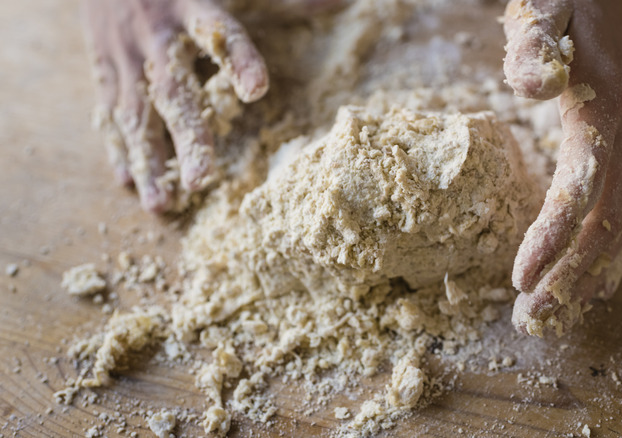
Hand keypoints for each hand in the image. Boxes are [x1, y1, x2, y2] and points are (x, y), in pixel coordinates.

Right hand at [82, 0, 267, 211]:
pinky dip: (118, 146)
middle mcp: (156, 33)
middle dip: (186, 137)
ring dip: (147, 161)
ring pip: (134, 112)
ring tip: (160, 205)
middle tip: (200, 181)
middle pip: (172, 90)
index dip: (239, 60)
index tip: (258, 90)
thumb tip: (342, 4)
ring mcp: (124, 52)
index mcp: (192, 5)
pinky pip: (108, 111)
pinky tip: (130, 181)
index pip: (220, 34)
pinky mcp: (103, 65)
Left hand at [503, 0, 621, 335]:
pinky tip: (591, 285)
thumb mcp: (543, 12)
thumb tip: (532, 89)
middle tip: (532, 318)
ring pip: (619, 227)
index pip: (581, 190)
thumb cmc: (566, 5)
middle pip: (606, 224)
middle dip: (571, 276)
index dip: (553, 238)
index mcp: (604, 114)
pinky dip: (607, 256)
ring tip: (552, 314)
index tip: (521, 278)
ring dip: (588, 276)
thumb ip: (534, 46)